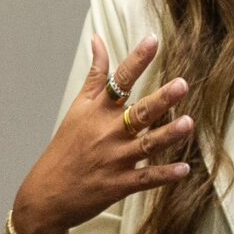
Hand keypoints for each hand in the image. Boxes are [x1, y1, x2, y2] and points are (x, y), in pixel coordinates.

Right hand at [10, 34, 195, 233]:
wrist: (46, 194)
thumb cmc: (65, 148)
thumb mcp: (77, 107)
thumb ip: (95, 74)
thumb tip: (98, 39)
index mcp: (96, 111)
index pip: (118, 80)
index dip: (137, 60)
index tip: (153, 40)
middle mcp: (106, 132)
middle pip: (137, 112)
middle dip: (160, 99)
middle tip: (181, 85)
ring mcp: (114, 160)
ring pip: (146, 145)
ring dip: (167, 135)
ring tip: (188, 123)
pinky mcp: (119, 185)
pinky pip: (146, 179)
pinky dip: (164, 175)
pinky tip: (184, 169)